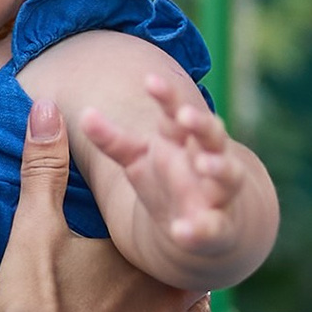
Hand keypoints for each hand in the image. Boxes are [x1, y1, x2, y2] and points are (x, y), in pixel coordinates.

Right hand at [0, 98, 206, 311]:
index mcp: (143, 261)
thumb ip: (43, 167)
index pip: (171, 240)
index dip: (165, 236)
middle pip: (190, 284)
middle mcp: (167, 303)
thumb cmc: (35, 301)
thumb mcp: (34, 226)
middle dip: (178, 279)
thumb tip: (47, 105)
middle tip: (161, 276)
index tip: (154, 235)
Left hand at [85, 70, 253, 266]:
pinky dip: (201, 229)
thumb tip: (84, 114)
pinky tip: (182, 231)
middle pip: (212, 135)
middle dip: (202, 124)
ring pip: (227, 175)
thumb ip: (112, 139)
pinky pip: (214, 226)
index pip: (178, 112)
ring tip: (204, 164)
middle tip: (185, 115)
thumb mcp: (138, 158)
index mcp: (183, 141)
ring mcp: (217, 193)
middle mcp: (206, 161)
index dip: (167, 96)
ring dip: (218, 167)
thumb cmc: (168, 181)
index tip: (149, 79)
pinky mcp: (218, 227)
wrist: (201, 224)